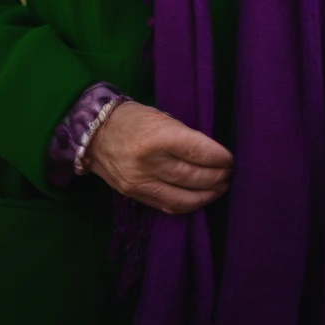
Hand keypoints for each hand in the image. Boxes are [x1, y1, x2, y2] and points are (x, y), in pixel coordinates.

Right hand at [87, 101, 232, 215]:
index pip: (197, 152)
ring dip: (207, 194)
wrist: (94, 133)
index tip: (230, 159)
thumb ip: (184, 137)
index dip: (219, 158)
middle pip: (193, 176)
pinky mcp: (135, 196)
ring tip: (219, 188)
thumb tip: (210, 155)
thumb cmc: (133, 119)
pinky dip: (188, 205)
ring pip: (183, 197)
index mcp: (157, 136)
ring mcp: (140, 182)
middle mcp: (148, 162)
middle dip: (217, 176)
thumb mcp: (160, 118)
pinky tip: (199, 199)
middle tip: (228, 173)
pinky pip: (168, 206)